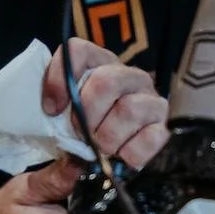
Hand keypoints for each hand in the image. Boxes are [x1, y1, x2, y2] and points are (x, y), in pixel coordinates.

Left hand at [43, 38, 170, 167]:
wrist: (108, 162)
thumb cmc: (81, 136)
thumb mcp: (58, 128)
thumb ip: (53, 129)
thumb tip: (65, 144)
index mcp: (99, 64)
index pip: (78, 51)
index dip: (60, 79)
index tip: (51, 110)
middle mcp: (128, 76)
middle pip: (106, 81)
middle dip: (88, 114)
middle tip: (80, 134)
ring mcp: (150, 100)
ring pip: (130, 109)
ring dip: (109, 137)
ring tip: (101, 148)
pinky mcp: (163, 127)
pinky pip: (151, 137)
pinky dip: (131, 153)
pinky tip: (122, 157)